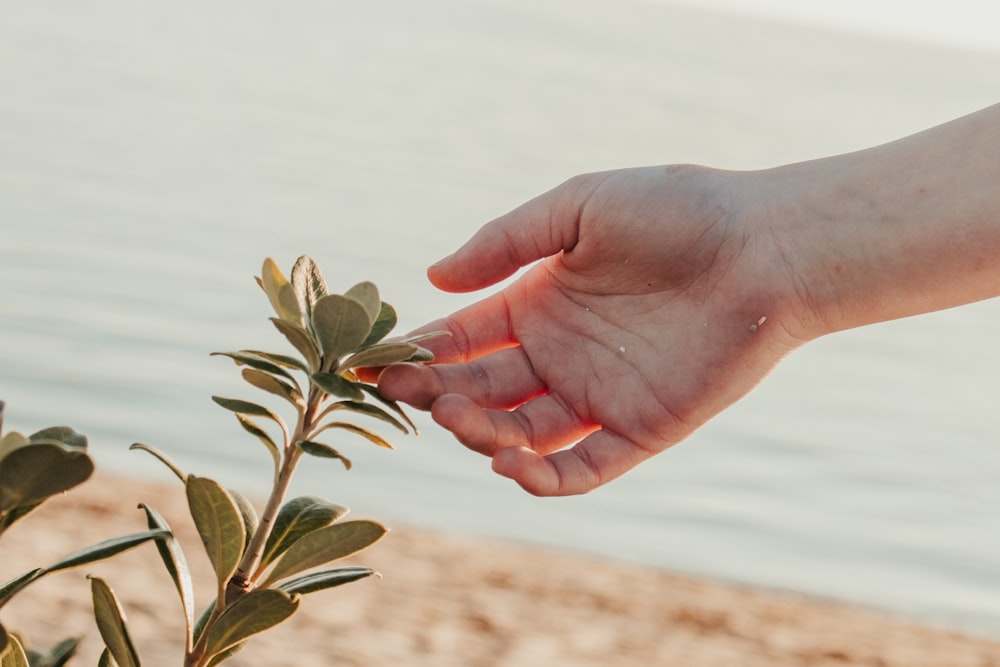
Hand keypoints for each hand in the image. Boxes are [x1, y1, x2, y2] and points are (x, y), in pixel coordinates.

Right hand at [377, 165, 807, 494]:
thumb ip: (506, 242)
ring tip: (456, 415)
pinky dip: (543, 477)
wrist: (763, 246)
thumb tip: (433, 278)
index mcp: (539, 303)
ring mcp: (597, 396)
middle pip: (480, 388)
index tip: (372, 361)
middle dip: (437, 393)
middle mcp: (560, 355)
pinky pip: (581, 467)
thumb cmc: (676, 212)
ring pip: (520, 433)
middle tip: (406, 392)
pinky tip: (510, 463)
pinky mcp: (640, 430)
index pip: (462, 337)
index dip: (418, 350)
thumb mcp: (578, 208)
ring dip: (480, 433)